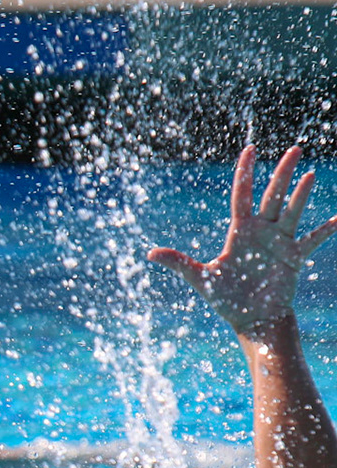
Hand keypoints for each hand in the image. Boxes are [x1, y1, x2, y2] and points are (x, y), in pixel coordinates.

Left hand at [148, 145, 336, 332]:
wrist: (251, 319)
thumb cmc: (226, 298)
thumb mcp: (202, 279)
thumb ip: (179, 264)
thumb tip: (149, 255)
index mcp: (240, 231)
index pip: (242, 194)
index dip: (245, 172)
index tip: (250, 148)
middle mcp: (262, 231)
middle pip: (273, 196)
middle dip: (282, 173)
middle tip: (295, 149)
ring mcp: (280, 242)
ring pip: (292, 211)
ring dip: (301, 194)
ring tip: (309, 175)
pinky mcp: (294, 257)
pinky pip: (314, 239)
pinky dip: (328, 228)